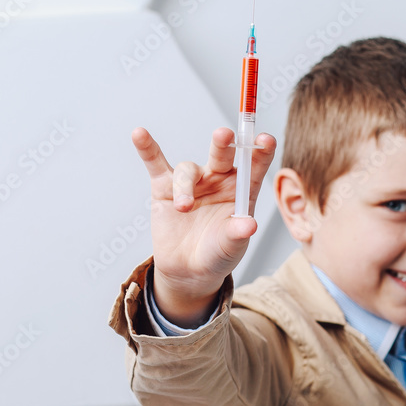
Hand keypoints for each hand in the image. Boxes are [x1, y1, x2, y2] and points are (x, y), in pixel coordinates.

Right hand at [131, 126, 276, 326]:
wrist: (188, 270)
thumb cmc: (217, 255)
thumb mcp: (229, 248)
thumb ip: (237, 235)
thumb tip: (249, 225)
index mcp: (241, 190)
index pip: (254, 165)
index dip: (261, 150)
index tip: (266, 139)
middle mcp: (218, 180)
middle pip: (222, 155)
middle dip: (223, 144)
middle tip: (224, 135)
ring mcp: (192, 182)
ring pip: (188, 170)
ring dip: (185, 186)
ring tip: (183, 208)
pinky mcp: (164, 187)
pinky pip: (155, 163)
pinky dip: (147, 148)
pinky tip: (140, 134)